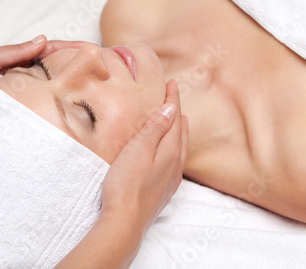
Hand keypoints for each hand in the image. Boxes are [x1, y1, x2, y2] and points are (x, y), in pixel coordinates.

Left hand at [0, 35, 89, 122]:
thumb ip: (15, 52)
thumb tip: (44, 40)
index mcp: (19, 62)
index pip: (53, 52)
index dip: (75, 50)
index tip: (97, 51)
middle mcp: (24, 79)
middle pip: (59, 72)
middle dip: (82, 70)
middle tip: (106, 74)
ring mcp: (23, 98)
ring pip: (54, 92)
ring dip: (74, 92)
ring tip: (97, 95)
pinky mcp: (19, 115)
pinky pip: (43, 111)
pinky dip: (59, 111)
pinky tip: (72, 116)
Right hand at [55, 80, 187, 268]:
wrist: (125, 221)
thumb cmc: (127, 184)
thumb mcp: (139, 150)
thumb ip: (156, 129)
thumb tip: (172, 109)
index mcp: (171, 150)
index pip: (175, 118)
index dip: (173, 100)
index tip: (172, 84)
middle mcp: (176, 164)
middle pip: (181, 132)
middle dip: (178, 113)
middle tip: (174, 98)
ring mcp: (171, 178)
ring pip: (180, 147)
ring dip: (179, 130)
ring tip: (178, 120)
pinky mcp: (164, 190)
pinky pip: (176, 160)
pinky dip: (176, 147)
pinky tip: (171, 152)